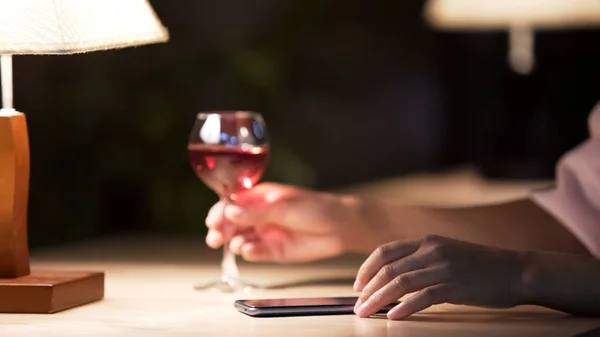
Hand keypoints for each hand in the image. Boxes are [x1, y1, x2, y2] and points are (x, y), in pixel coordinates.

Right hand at [205, 183, 368, 262]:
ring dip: (234, 242)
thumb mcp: (283, 207)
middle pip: (230, 223)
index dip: (220, 211)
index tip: (213, 220)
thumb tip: (229, 212)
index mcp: (259, 198)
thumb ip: (256, 213)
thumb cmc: (314, 208)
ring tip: (238, 244)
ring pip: (239, 239)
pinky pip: (254, 253)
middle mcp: (258, 216)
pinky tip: (248, 251)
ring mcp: (264, 233)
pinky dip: (248, 252)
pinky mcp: (272, 251)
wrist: (339, 228)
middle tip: (215, 238)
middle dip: (220, 230)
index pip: (231, 203)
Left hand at [353, 235, 524, 319]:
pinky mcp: (455, 286)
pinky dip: (405, 308)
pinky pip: (423, 297)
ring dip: (378, 299)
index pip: (385, 251)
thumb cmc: (481, 266)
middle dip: (368, 288)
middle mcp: (431, 250)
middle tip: (357, 305)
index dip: (366, 268)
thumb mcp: (446, 253)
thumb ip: (421, 260)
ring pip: (400, 283)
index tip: (358, 285)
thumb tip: (394, 277)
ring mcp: (443, 268)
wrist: (516, 271)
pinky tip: (393, 317)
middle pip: (388, 269)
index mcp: (426, 241)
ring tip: (366, 312)